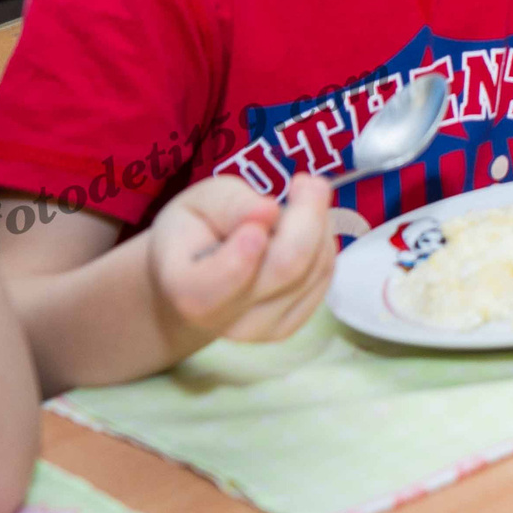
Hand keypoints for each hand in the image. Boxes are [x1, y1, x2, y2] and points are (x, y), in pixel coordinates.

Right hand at [147, 174, 335, 346]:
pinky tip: (301, 232)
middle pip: (289, 265)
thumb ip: (229, 205)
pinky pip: (324, 277)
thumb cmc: (193, 233)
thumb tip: (268, 211)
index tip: (267, 206)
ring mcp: (260, 331)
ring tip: (290, 210)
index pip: (228, 276)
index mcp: (188, 292)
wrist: (190, 282)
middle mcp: (225, 320)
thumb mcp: (198, 202)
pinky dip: (322, 245)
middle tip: (304, 182)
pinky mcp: (289, 327)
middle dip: (308, 213)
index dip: (251, 244)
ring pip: (315, 268)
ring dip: (316, 226)